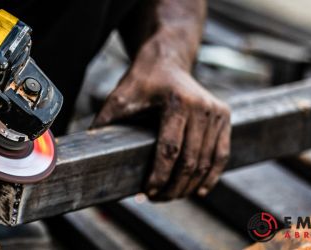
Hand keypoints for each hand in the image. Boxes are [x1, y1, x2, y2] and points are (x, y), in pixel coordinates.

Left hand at [92, 65, 230, 199]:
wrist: (166, 61)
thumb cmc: (141, 81)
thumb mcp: (119, 98)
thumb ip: (105, 121)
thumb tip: (86, 147)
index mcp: (177, 102)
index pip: (170, 150)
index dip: (160, 175)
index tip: (148, 192)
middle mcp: (202, 107)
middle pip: (191, 160)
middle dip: (173, 186)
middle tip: (157, 199)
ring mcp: (216, 113)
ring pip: (207, 162)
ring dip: (190, 185)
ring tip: (171, 196)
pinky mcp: (224, 117)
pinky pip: (221, 154)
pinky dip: (211, 175)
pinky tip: (197, 189)